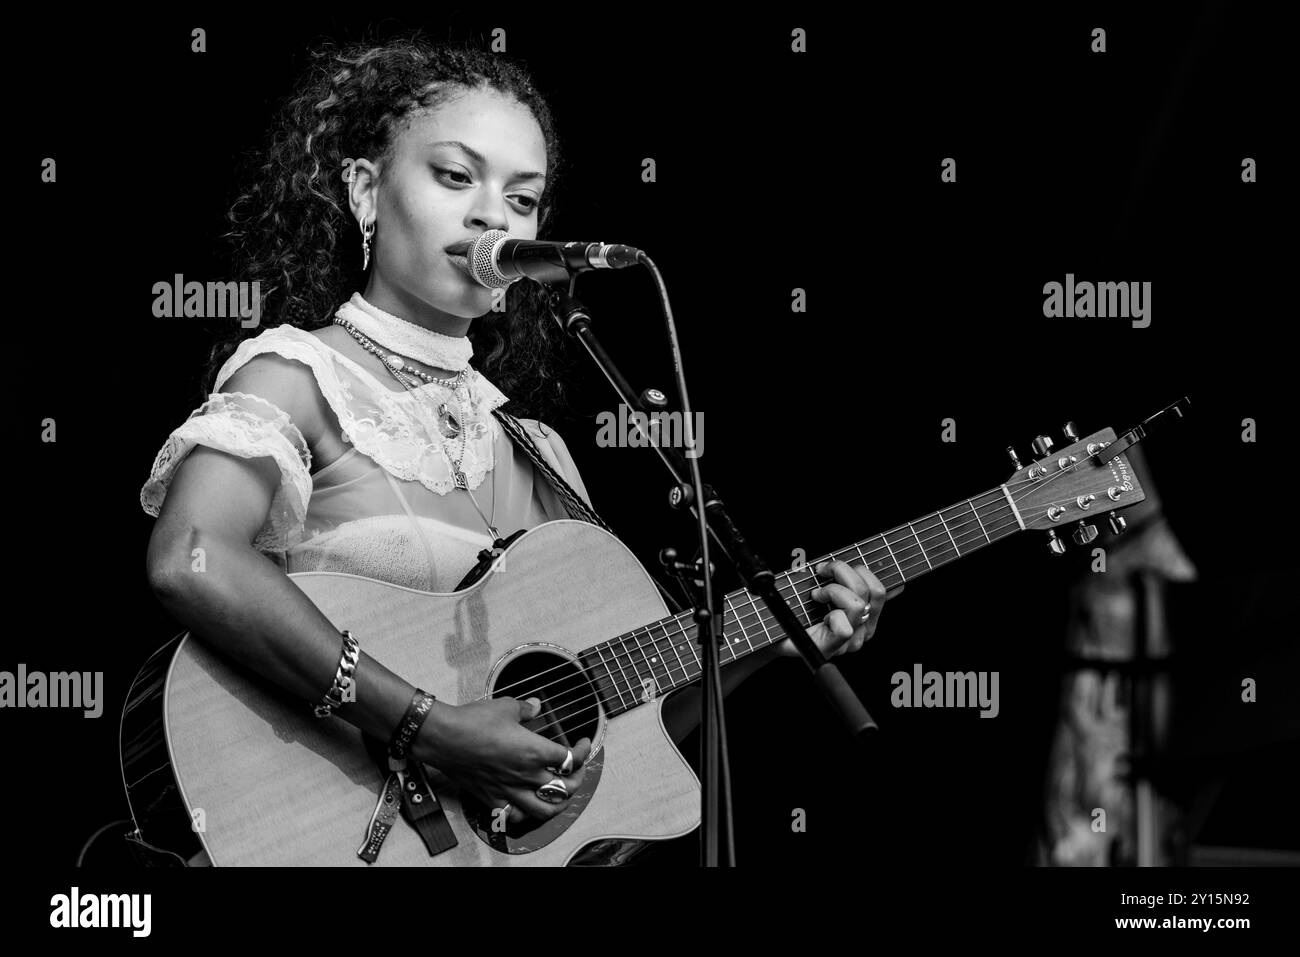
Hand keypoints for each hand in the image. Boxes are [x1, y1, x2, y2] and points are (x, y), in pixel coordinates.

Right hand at [418, 696, 591, 825]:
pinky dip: (525, 813)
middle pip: (565, 789)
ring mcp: (509, 790)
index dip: (583, 751)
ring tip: (558, 793)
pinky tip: (526, 803)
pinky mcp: (491, 797)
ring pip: (544, 810)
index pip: (570, 759)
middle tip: (576, 770)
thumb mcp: (505, 706)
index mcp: (535, 751)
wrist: (443, 737)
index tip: (583, 744)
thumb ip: (526, 709)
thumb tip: (535, 706)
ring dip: (557, 804)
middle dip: (577, 780)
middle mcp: (526, 775)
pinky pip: (514, 815)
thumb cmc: (473, 720)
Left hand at [775, 560, 899, 658]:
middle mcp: (863, 629)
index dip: (866, 571)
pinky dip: (831, 614)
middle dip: (842, 571)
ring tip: (816, 595)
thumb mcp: (827, 587)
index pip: (881, 590)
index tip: (840, 566)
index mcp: (867, 614)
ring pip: (858, 604)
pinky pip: (844, 626)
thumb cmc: (798, 607)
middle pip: (872, 591)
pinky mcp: (834, 647)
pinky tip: (818, 615)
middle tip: (821, 571)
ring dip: (832, 591)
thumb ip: (852, 581)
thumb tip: (890, 581)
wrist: (773, 632)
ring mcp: (850, 641)